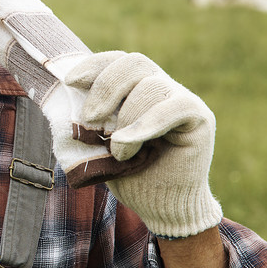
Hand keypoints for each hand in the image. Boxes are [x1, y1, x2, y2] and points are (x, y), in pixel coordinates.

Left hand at [65, 51, 221, 237]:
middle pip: (134, 63)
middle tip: (89, 118)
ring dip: (125, 118)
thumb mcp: (98, 142)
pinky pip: (174, 108)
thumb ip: (89, 118)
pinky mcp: (199, 117)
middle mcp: (161, 86)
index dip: (94, 66)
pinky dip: (145, 124)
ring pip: (150, 86)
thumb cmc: (128, 173)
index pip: (117, 61)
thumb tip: (67, 98)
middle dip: (106, 87)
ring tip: (117, 151)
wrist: (160, 206)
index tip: (71, 82)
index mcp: (135, 87)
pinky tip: (127, 144)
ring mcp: (182, 99)